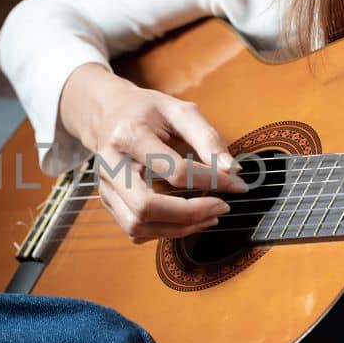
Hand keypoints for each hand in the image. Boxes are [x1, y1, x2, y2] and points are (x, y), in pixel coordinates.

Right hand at [58, 63, 248, 243]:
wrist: (107, 114)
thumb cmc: (147, 111)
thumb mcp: (180, 111)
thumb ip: (208, 138)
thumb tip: (233, 171)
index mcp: (129, 135)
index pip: (174, 170)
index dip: (211, 181)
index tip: (237, 183)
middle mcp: (111, 165)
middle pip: (147, 207)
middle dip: (190, 214)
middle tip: (221, 208)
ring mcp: (106, 187)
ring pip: (138, 226)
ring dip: (179, 228)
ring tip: (208, 216)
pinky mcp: (109, 202)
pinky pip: (135, 231)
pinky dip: (164, 231)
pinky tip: (186, 219)